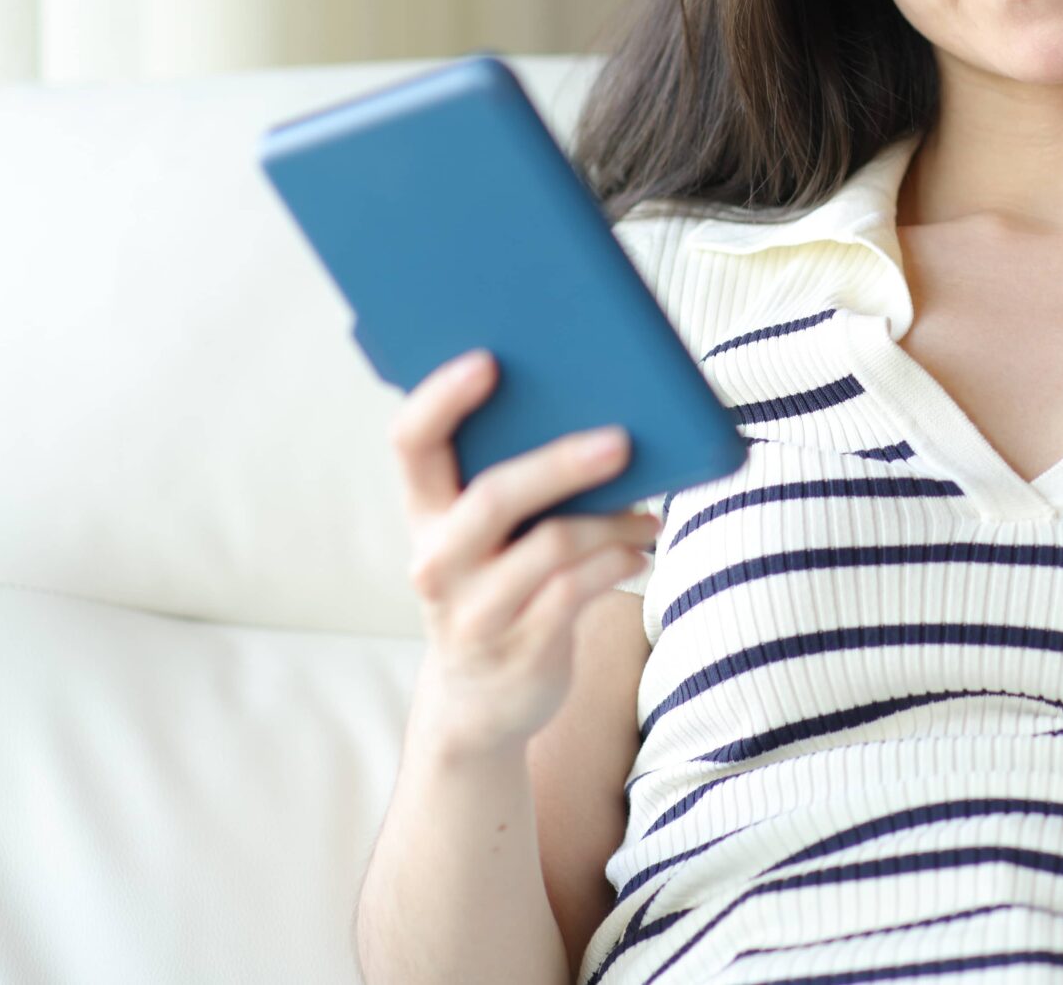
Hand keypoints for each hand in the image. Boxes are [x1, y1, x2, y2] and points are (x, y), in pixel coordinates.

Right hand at [389, 347, 661, 761]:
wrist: (481, 703)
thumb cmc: (499, 587)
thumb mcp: (488, 537)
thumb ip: (517, 480)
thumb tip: (600, 411)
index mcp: (425, 511)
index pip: (412, 441)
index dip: (442, 398)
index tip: (488, 360)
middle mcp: (437, 559)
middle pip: (494, 495)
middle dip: (561, 463)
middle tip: (622, 440)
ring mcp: (474, 609)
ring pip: (551, 545)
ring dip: (613, 521)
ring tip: (651, 515)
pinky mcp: (519, 648)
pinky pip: (577, 592)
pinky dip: (617, 563)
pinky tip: (641, 551)